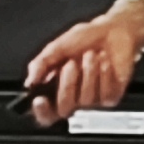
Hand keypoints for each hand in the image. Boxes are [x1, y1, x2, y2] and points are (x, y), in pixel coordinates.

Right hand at [25, 0, 143, 127]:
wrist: (112, 30)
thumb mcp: (57, 47)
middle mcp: (74, 98)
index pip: (46, 114)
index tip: (39, 99)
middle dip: (67, 85)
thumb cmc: (86, 38)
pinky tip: (105, 62)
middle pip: (64, 110)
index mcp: (56, 88)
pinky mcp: (111, 96)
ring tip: (91, 55)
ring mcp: (93, 100)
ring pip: (86, 101)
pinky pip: (105, 94)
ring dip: (89, 73)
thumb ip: (41, 64)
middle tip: (71, 64)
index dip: (41, 111)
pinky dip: (104, 74)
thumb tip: (30, 81)